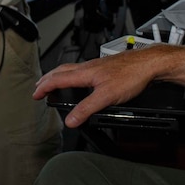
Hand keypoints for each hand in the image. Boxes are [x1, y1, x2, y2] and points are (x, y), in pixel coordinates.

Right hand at [34, 46, 184, 128]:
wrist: (149, 64)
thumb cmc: (131, 75)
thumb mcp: (106, 96)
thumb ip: (87, 109)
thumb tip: (70, 120)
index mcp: (85, 73)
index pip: (57, 79)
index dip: (44, 87)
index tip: (36, 95)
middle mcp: (89, 67)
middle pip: (61, 71)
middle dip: (47, 79)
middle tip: (39, 87)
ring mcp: (97, 66)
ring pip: (72, 69)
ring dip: (59, 76)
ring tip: (55, 82)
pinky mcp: (106, 68)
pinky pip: (82, 70)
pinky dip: (73, 76)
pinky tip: (81, 81)